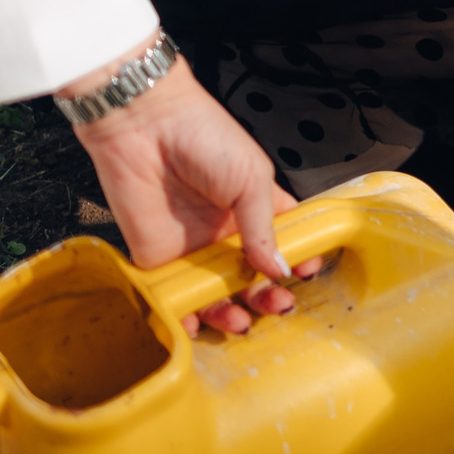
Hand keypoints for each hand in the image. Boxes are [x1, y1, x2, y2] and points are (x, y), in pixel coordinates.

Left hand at [67, 48, 321, 335]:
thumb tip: (281, 269)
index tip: (308, 274)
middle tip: (280, 305)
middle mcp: (226, 232)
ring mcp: (193, 248)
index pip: (284, 242)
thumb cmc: (205, 137)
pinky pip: (173, 296)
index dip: (298, 260)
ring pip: (216, 293)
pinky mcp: (157, 259)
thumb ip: (264, 228)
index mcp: (256, 207)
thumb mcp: (251, 178)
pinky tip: (201, 327)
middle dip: (268, 296)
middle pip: (252, 277)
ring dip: (231, 313)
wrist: (144, 126)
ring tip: (243, 322)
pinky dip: (185, 317)